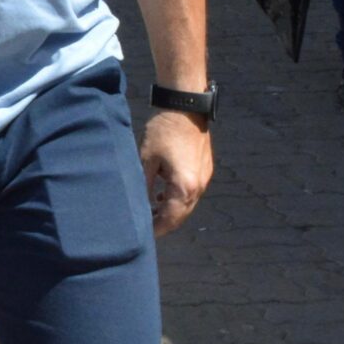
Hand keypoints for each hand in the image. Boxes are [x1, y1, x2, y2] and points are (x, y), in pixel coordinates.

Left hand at [140, 109, 212, 236]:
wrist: (185, 107)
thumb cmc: (163, 131)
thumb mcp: (146, 158)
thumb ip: (144, 184)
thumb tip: (138, 204)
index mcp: (184, 187)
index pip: (171, 218)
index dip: (157, 229)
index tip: (143, 236)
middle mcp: (199, 187)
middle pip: (182, 215)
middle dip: (164, 223)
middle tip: (146, 227)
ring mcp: (204, 178)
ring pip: (187, 204)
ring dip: (171, 210)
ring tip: (151, 212)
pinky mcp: (204, 169)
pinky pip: (191, 192)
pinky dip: (178, 198)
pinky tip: (162, 195)